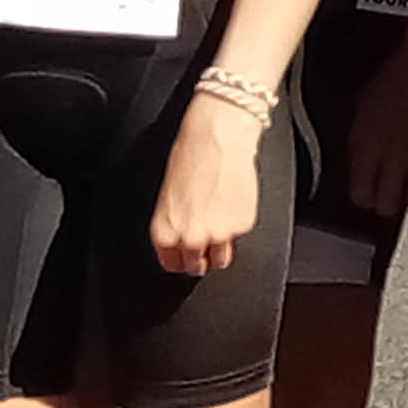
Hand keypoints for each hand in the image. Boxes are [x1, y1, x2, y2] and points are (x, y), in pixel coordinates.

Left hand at [149, 93, 268, 275]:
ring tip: (221, 225)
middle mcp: (190, 239)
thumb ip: (175, 225)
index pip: (173, 264)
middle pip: (197, 266)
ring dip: (221, 248)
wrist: (217, 140)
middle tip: (207, 239)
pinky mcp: (243, 225)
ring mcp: (218, 234)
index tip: (187, 255)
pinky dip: (237, 225)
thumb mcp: (169, 198)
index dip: (182, 258)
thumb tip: (184, 240)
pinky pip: (240, 236)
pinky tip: (232, 204)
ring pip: (221, 260)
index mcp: (165, 233)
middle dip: (202, 256)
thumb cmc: (190, 159)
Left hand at [348, 42, 407, 216]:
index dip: (364, 198)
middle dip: (385, 204)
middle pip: (386, 203)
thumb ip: (361, 141)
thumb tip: (362, 160)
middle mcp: (388, 156)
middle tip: (387, 197)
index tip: (366, 196)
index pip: (360, 191)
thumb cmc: (392, 79)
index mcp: (364, 145)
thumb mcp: (362, 110)